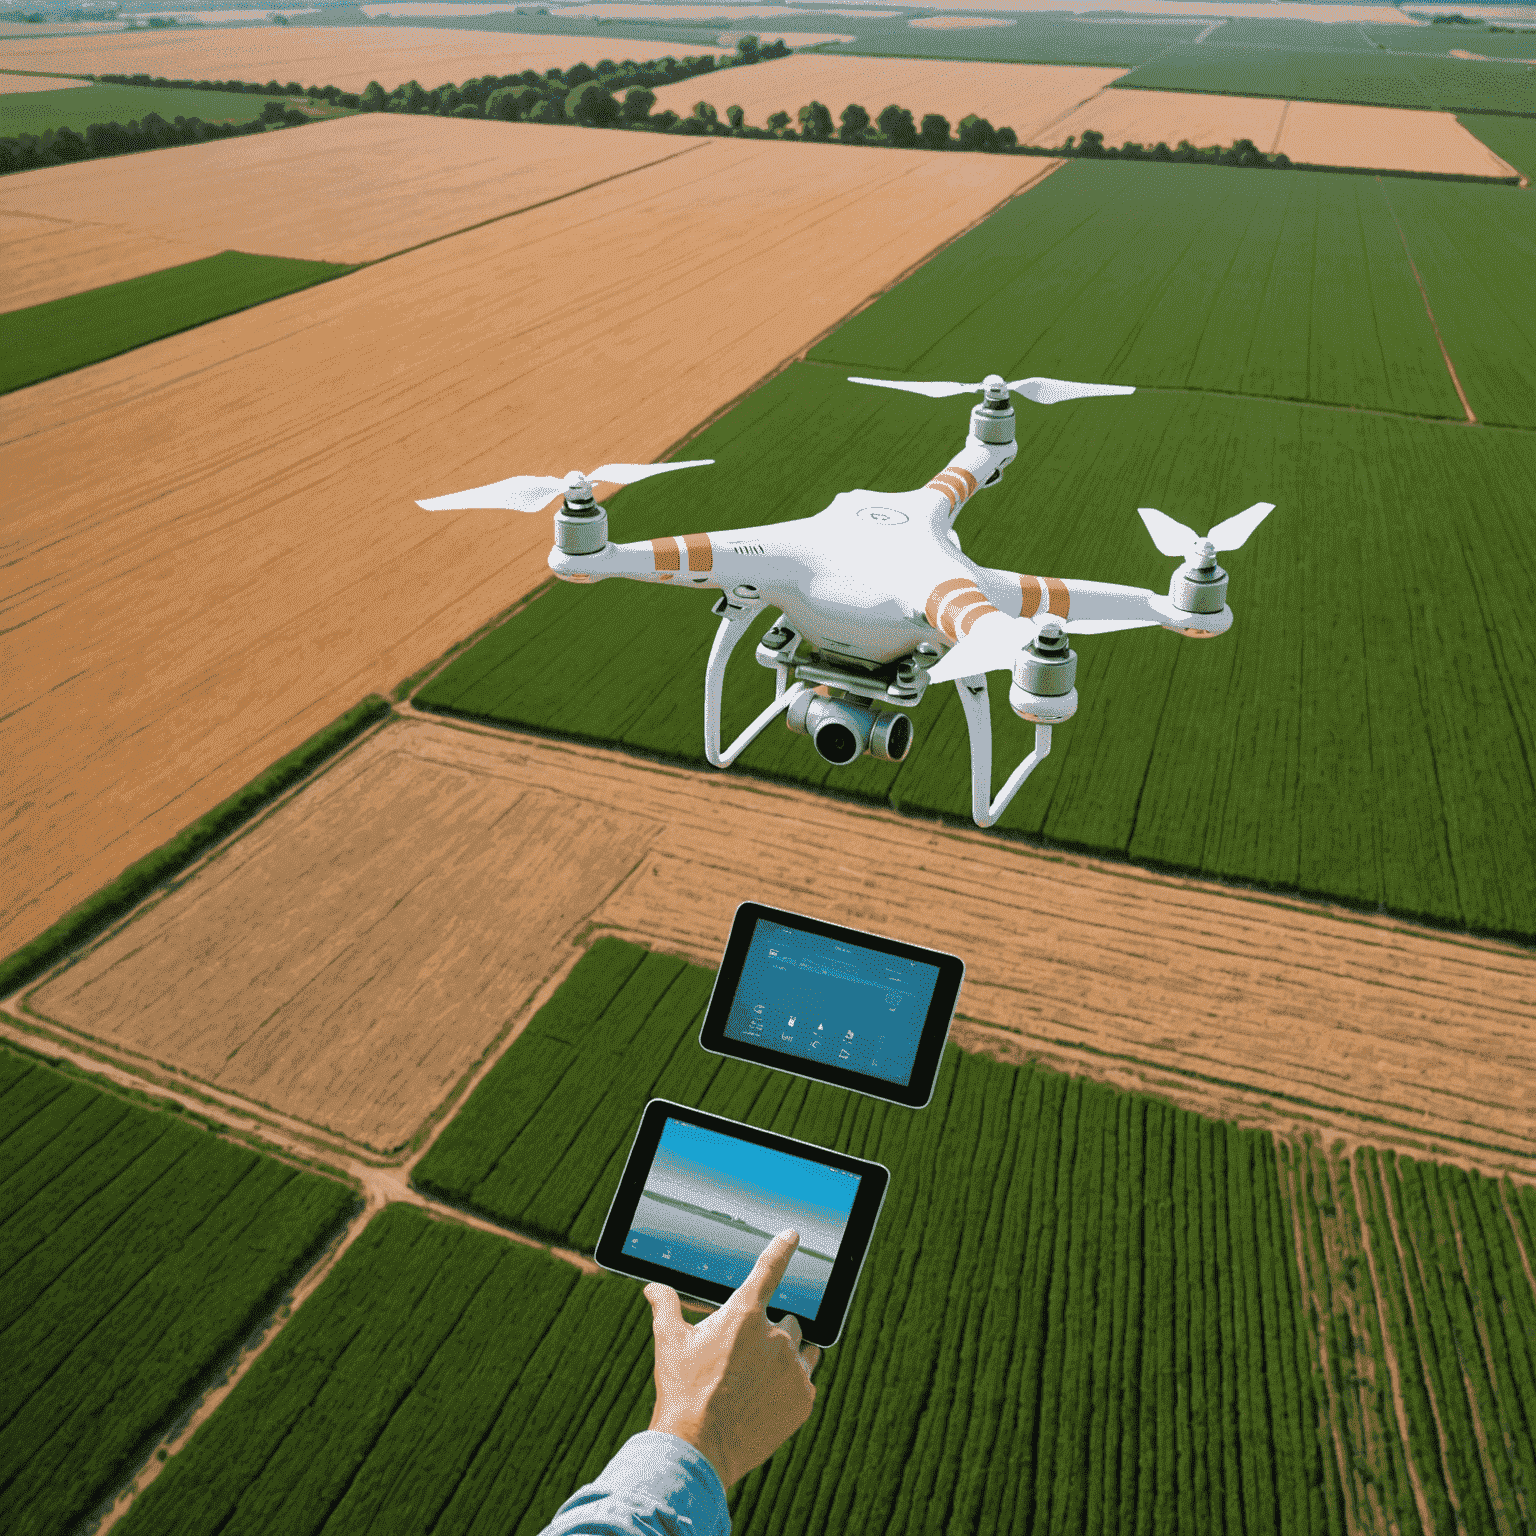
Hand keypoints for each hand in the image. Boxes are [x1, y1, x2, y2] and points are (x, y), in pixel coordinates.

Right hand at [645, 1229, 821, 1489]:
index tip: (793, 1235)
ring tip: (755, 1382)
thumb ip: (666, 1306)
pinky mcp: (804, 1399)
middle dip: (768, 1334)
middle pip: (785, 1321)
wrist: (700, 1447)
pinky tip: (764, 1403)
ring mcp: (794, 1369)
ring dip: (784, 1359)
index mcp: (745, 1313)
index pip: (769, 1269)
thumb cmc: (682, 1391)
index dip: (782, 1248)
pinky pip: (804, 1382)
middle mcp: (776, 1335)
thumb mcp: (670, 1343)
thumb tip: (654, 1287)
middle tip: (742, 1361)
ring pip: (799, 1352)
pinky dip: (789, 1388)